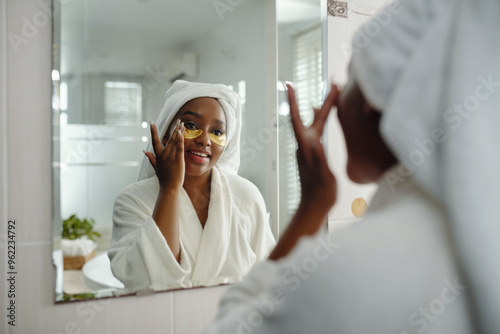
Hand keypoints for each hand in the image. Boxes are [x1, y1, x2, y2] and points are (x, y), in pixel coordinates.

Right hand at [144, 120, 184, 191]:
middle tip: (178, 120)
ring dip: (179, 132)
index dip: (153, 131)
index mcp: (158, 155)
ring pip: (175, 141)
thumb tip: (144, 151)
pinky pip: (179, 147)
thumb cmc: (164, 179)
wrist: (169, 187)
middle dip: (174, 128)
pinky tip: (181, 133)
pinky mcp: (178, 160)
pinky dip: (180, 140)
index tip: (151, 122)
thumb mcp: (155, 167)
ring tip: (182, 124)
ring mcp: (170, 157)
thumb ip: (151, 158)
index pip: (154, 141)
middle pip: (169, 138)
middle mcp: (164, 154)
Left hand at [287, 84, 338, 212]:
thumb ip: (318, 158)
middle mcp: (305, 146)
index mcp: (305, 147)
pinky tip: (322, 115)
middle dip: (325, 101)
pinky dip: (322, 118)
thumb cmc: (320, 194)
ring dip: (324, 108)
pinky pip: (317, 130)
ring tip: (333, 94)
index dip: (293, 101)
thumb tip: (314, 140)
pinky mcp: (314, 153)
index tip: (289, 84)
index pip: (297, 119)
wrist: (314, 207)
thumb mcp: (322, 176)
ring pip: (315, 123)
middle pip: (313, 118)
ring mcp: (309, 149)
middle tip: (334, 84)